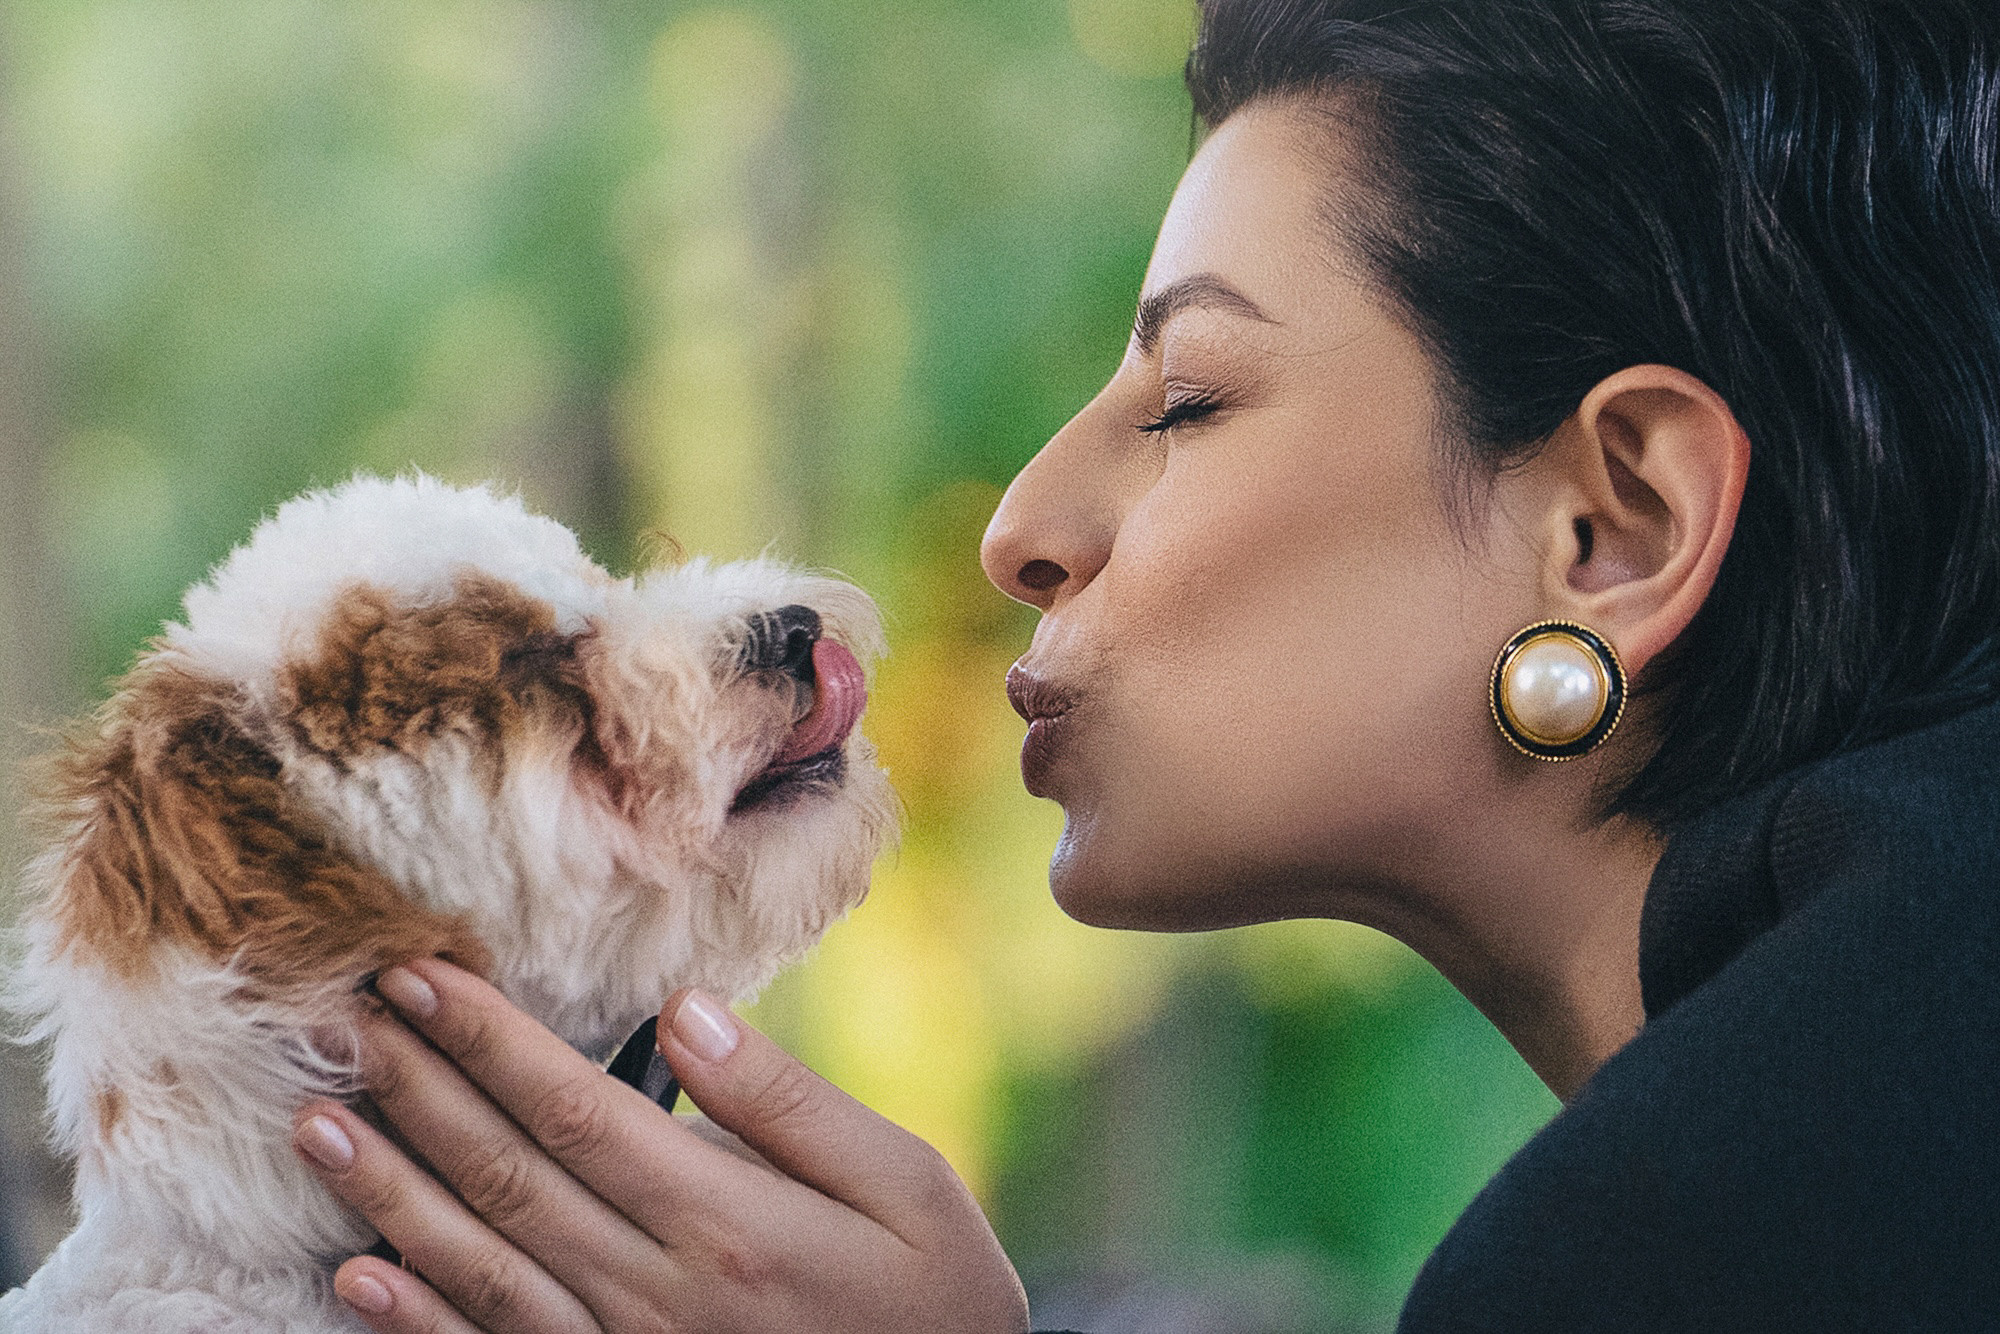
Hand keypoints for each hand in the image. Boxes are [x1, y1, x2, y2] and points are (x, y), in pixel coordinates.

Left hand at [291, 958, 1028, 1332]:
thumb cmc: (939, 1299)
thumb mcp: (907, 1186)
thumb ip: (788, 1105)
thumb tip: (684, 1012)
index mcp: (726, 1223)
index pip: (575, 1110)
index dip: (489, 1041)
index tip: (423, 976)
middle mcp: (656, 1292)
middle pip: (509, 1176)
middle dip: (419, 1092)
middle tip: (343, 1022)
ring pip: (479, 1265)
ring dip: (389, 1192)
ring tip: (318, 1125)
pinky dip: (415, 1320)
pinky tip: (354, 1277)